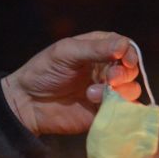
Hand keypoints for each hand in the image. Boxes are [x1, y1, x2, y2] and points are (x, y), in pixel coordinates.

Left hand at [1, 31, 141, 134]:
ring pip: (131, 90)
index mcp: (99, 49)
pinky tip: (102, 107)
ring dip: (118, 93)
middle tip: (109, 80)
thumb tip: (124, 46)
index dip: (130, 54)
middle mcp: (106, 69)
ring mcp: (106, 91)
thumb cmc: (44, 72)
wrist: (27, 103)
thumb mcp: (66, 53)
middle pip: (131, 70)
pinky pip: (123, 111)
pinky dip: (121, 109)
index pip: (126, 47)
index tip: (126, 60)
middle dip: (123, 74)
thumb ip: (95, 49)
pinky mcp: (104, 111)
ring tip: (91, 95)